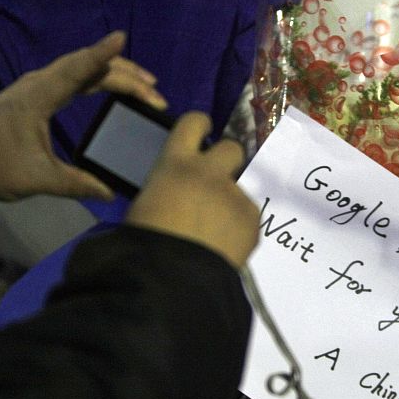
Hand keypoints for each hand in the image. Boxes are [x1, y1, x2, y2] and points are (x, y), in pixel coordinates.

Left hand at [0, 31, 166, 200]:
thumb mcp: (39, 179)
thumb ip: (77, 184)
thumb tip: (111, 192)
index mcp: (39, 96)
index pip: (77, 70)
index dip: (102, 55)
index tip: (123, 38)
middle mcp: (39, 83)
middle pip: (86, 66)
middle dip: (123, 73)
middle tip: (155, 89)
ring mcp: (37, 86)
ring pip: (81, 69)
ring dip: (113, 73)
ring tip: (144, 85)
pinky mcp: (36, 95)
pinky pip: (73, 77)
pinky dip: (97, 78)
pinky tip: (112, 86)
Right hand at [126, 113, 259, 267]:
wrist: (173, 276)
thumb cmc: (146, 241)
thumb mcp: (147, 202)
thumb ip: (167, 187)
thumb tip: (177, 192)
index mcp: (176, 163)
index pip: (194, 123)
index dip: (200, 125)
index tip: (203, 130)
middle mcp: (210, 172)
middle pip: (232, 148)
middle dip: (226, 160)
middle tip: (216, 181)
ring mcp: (235, 195)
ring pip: (239, 191)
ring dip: (229, 204)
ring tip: (215, 232)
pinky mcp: (253, 219)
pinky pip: (247, 218)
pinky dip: (238, 230)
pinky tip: (224, 248)